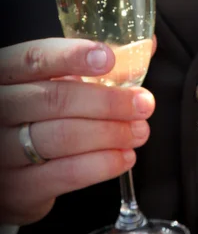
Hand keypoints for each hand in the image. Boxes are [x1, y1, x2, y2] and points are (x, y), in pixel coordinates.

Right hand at [0, 37, 155, 225]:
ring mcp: (4, 149)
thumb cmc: (37, 113)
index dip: (73, 56)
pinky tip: (124, 157)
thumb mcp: (51, 81)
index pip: (36, 58)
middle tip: (143, 104)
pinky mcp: (19, 188)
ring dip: (111, 133)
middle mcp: (0, 108)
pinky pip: (66, 174)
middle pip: (55, 99)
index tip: (109, 59)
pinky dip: (102, 164)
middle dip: (108, 102)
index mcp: (7, 73)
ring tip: (139, 131)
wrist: (7, 167)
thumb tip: (147, 45)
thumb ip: (93, 63)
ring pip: (63, 137)